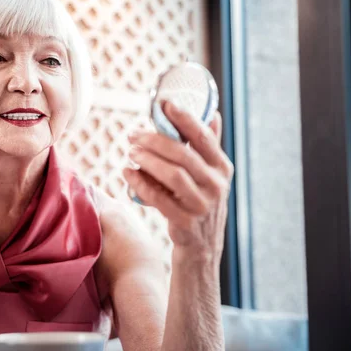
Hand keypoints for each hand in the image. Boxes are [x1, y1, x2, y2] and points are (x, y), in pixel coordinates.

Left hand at [123, 102, 233, 263]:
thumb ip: (208, 146)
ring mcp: (202, 205)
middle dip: (155, 140)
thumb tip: (213, 112)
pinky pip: (159, 197)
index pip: (203, 137)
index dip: (184, 118)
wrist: (202, 246)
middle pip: (183, 154)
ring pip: (172, 175)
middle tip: (133, 134)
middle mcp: (217, 185)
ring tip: (131, 152)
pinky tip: (128, 173)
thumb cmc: (200, 201)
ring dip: (147, 160)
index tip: (164, 104)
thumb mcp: (211, 175)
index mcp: (222, 168)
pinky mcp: (185, 222)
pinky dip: (140, 183)